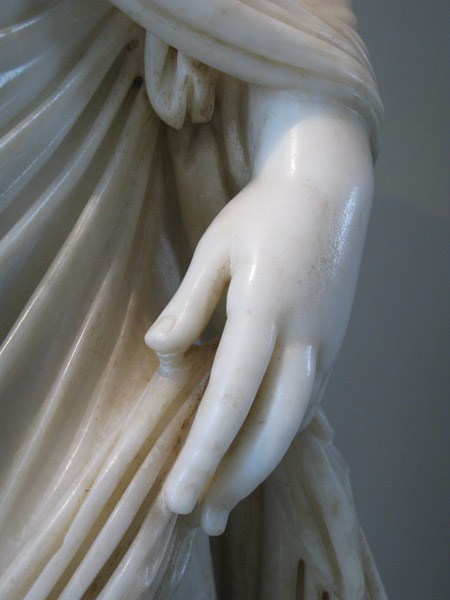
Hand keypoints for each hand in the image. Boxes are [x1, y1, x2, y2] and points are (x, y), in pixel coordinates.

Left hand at [145, 92, 373, 534]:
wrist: (326, 192)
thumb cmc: (263, 214)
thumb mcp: (215, 248)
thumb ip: (188, 304)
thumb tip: (163, 356)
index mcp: (265, 311)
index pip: (230, 398)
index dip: (203, 452)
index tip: (178, 495)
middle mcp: (303, 340)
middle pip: (271, 428)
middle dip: (234, 478)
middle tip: (200, 517)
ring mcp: (325, 346)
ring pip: (293, 424)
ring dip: (258, 468)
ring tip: (224, 500)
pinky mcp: (332, 346)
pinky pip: (304, 405)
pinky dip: (277, 438)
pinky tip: (255, 453)